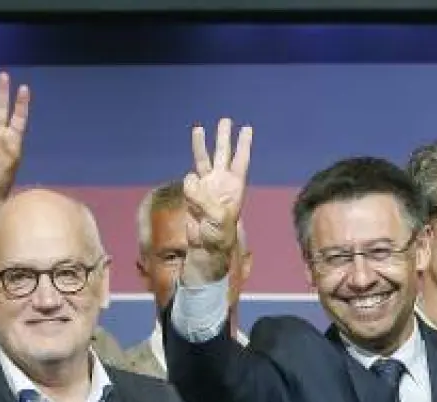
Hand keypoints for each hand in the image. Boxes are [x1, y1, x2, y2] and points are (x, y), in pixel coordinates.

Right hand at [0, 72, 30, 202]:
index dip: (21, 103)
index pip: (18, 116)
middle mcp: (0, 132)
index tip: (24, 89)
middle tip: (3, 75)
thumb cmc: (2, 176)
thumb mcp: (9, 160)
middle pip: (1, 108)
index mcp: (14, 137)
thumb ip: (2, 143)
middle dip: (2, 92)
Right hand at [184, 118, 252, 258]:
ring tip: (200, 128)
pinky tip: (191, 189)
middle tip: (226, 120)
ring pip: (204, 160)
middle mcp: (221, 183)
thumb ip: (203, 199)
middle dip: (224, 137)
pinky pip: (189, 180)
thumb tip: (189, 180)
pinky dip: (189, 182)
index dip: (243, 145)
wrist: (205, 247)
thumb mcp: (217, 218)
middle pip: (223, 154)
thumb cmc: (219, 234)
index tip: (247, 128)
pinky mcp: (193, 193)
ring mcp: (207, 187)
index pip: (240, 160)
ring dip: (202, 145)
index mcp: (235, 187)